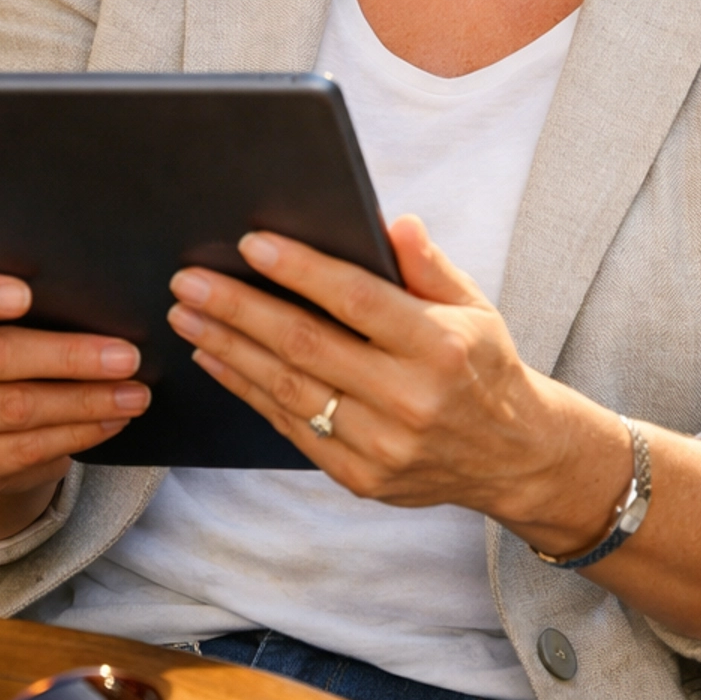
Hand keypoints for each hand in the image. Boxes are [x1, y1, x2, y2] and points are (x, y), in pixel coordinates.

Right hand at [0, 268, 148, 541]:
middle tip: (127, 358)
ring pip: (16, 409)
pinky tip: (111, 423)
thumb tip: (112, 301)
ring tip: (134, 396)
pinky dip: (76, 435)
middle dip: (68, 357)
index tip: (25, 294)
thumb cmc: (13, 344)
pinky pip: (24, 450)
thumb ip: (43, 301)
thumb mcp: (14, 318)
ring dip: (85, 403)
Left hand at [167, 215, 629, 556]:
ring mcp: (383, 446)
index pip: (357, 300)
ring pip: (287, 389)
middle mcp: (410, 400)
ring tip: (187, 313)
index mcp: (440, 347)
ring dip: (228, 348)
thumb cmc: (483, 366)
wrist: (513, 457)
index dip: (301, 270)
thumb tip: (391, 222)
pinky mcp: (360, 478)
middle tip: (189, 279)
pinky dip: (245, 390)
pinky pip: (289, 427)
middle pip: (306, 345)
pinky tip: (214, 358)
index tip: (251, 243)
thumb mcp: (473, 307)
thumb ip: (428, 265)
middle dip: (238, 308)